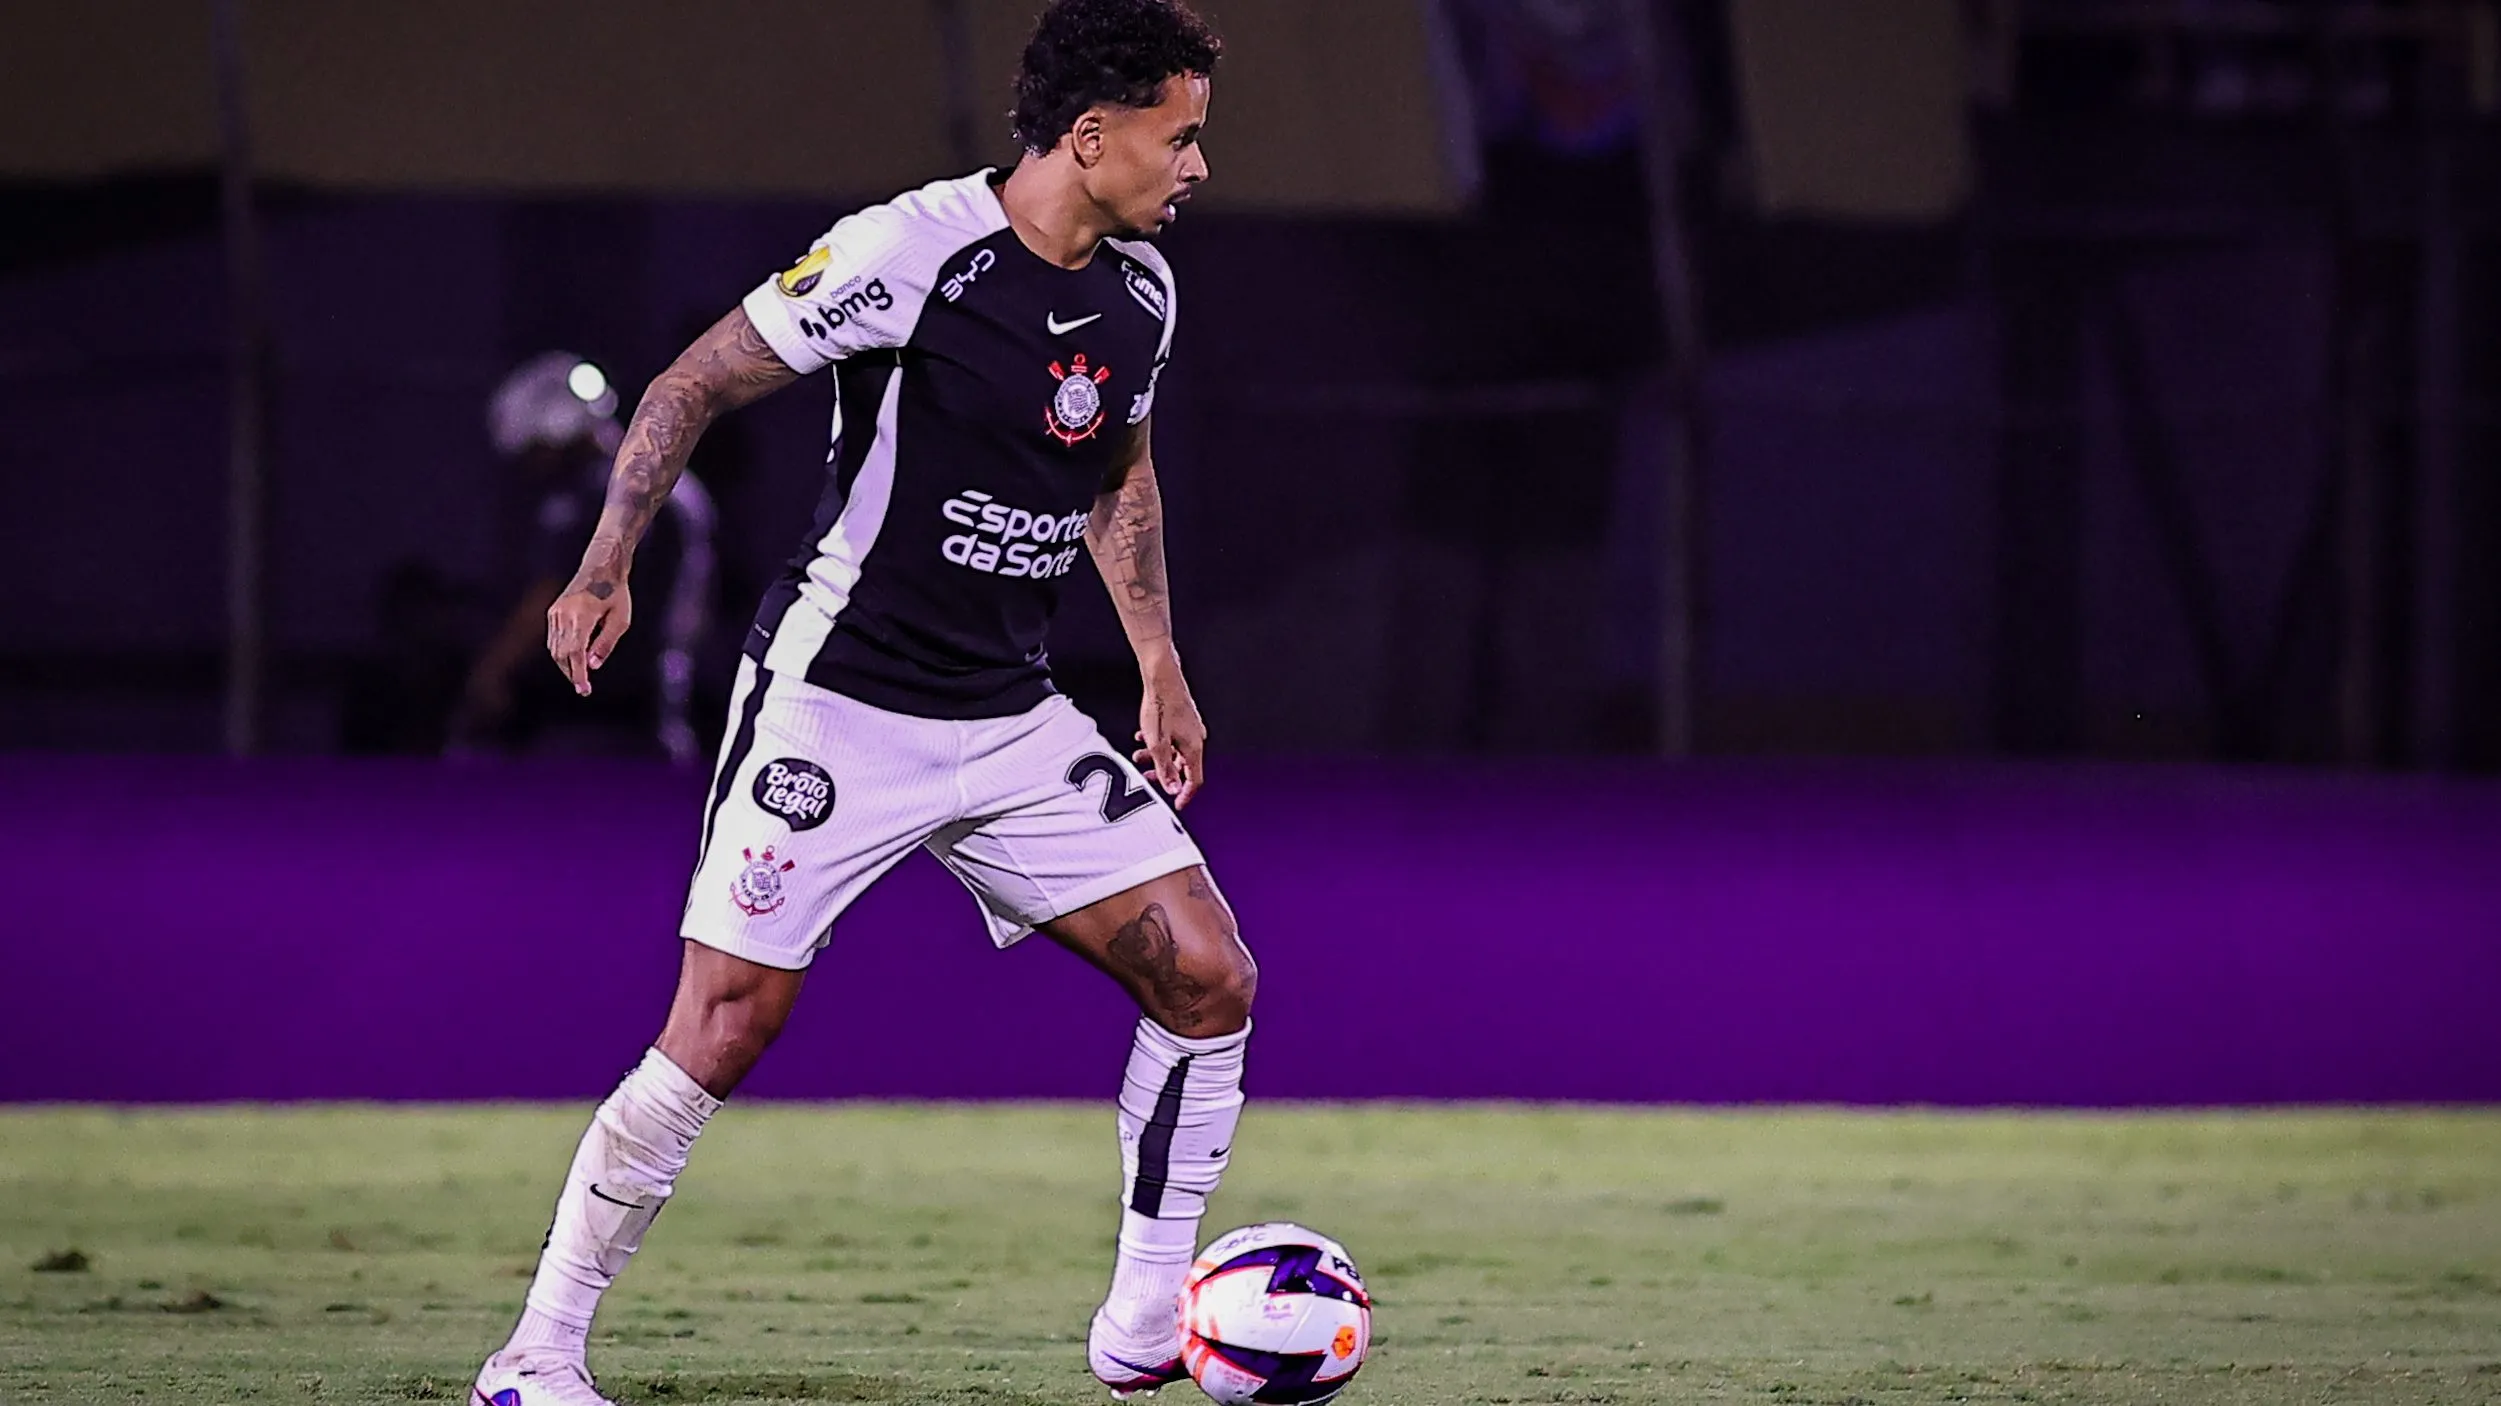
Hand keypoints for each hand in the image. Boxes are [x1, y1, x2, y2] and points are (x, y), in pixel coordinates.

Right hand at [545, 572, 631, 695]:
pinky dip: (561, 652)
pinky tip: (573, 659)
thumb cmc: (616, 594)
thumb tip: (592, 666)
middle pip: (561, 654)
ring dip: (565, 665)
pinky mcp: (553, 612)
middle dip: (571, 673)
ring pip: (554, 648)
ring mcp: (556, 613)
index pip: (575, 654)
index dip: (578, 674)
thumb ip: (606, 644)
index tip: (583, 690)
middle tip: (584, 687)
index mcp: (582, 617)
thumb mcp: (620, 620)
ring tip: (580, 676)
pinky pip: (553, 639)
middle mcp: (564, 615)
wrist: (601, 568)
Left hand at [1133, 661, 1206, 808]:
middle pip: (1183, 767)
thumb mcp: (1157, 745)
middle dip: (1164, 774)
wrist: (1162, 678)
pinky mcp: (1183, 720)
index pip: (1194, 780)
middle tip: (1149, 778)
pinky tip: (1144, 737)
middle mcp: (1196, 739)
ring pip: (1174, 752)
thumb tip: (1173, 789)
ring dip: (1156, 757)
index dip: (1185, 795)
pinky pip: (1172, 739)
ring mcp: (1190, 729)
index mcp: (1194, 748)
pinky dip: (1158, 744)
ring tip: (1139, 755)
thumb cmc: (1161, 706)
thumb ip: (1165, 769)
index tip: (1177, 804)